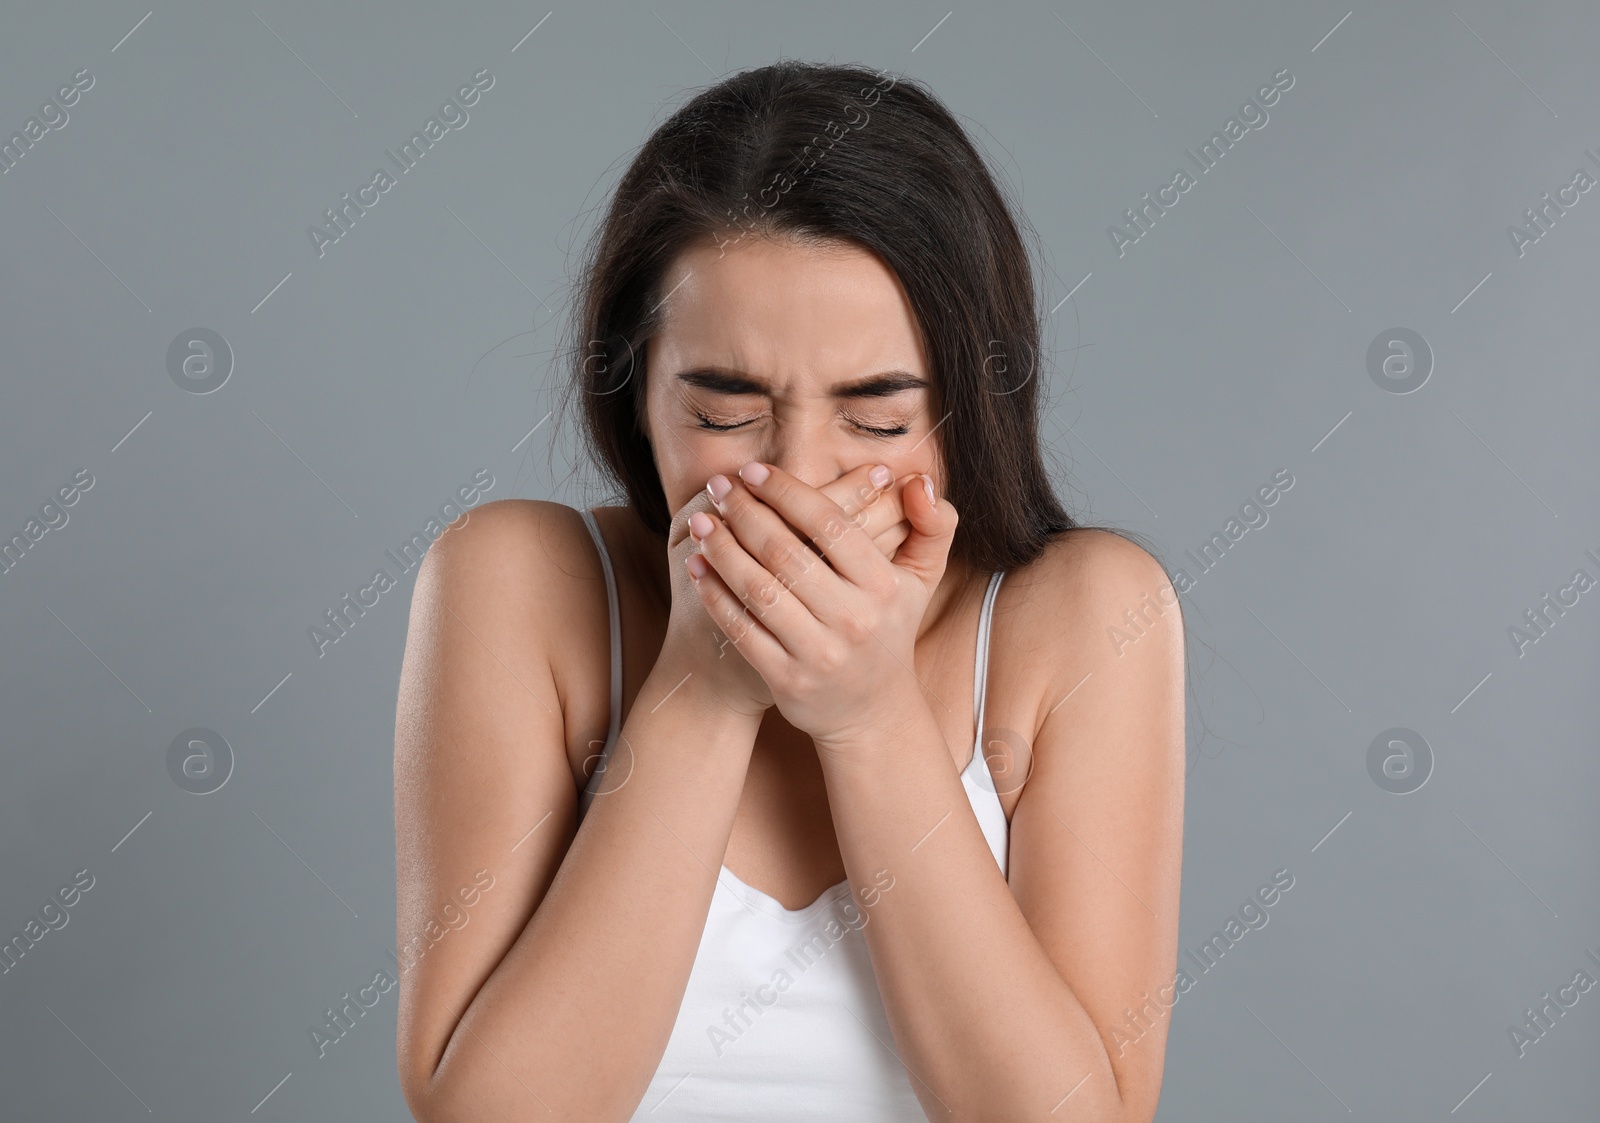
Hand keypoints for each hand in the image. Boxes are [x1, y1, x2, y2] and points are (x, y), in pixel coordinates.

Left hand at [684, 461, 958, 750]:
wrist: (874, 711)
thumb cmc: (890, 628)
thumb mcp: (923, 578)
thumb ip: (933, 524)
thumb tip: (918, 479)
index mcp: (885, 586)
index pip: (830, 525)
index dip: (787, 492)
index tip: (753, 470)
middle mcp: (855, 620)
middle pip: (787, 554)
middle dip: (745, 513)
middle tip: (717, 487)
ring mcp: (820, 653)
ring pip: (759, 590)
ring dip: (723, 551)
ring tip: (701, 523)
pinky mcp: (788, 680)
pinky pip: (742, 630)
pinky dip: (715, 596)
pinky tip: (697, 568)